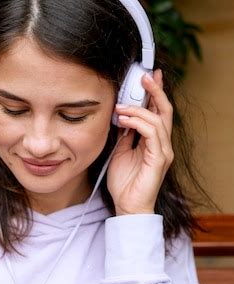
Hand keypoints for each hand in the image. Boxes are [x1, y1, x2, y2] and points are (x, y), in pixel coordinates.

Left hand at [108, 69, 173, 215]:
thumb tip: (120, 116)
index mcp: (153, 142)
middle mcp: (162, 144)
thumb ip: (124, 135)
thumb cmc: (124, 183)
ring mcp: (163, 151)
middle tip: (144, 76)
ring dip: (138, 109)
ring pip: (158, 119)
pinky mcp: (159, 159)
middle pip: (164, 111)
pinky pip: (152, 133)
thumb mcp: (120, 152)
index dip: (154, 94)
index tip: (147, 77)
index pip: (158, 112)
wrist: (127, 207)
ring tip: (121, 106)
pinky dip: (138, 122)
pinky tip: (124, 120)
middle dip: (155, 91)